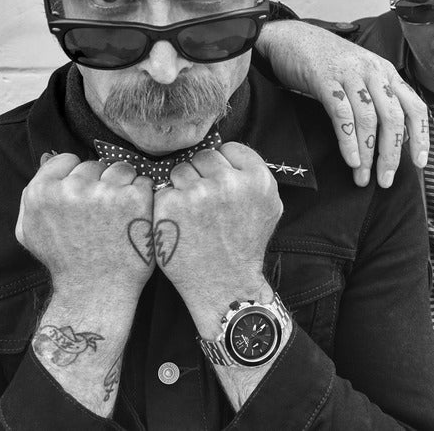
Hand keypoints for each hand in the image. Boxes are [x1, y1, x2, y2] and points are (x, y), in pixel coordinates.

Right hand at [16, 153, 154, 302]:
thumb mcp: (30, 230)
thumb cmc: (64, 262)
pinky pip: (144, 182)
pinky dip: (143, 197)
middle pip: (95, 165)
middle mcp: (73, 188)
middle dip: (101, 183)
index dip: (77, 177)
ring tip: (120, 214)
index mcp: (43, 191)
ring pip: (121, 169)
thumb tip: (49, 158)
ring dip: (124, 186)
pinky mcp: (134, 199)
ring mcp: (105, 192)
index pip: (68, 160)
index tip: (83, 196)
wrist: (95, 291)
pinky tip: (135, 218)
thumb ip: (32, 193)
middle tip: (102, 212)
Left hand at [152, 143, 280, 330]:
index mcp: (256, 179)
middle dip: (201, 175)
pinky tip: (179, 223)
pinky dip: (167, 205)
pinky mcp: (170, 206)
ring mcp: (197, 193)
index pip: (228, 149)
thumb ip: (253, 176)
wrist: (225, 284)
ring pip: (180, 170)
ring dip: (182, 187)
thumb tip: (227, 152)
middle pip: (203, 156)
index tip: (220, 183)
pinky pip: (164, 190)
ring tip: (192, 214)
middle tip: (205, 202)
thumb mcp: (268, 206)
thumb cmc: (244, 245)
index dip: (222, 165)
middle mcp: (228, 182)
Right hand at [256, 20, 428, 186]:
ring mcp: (349, 74)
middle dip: (391, 153)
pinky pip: (343, 114)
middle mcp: (373, 72)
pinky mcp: (325, 79)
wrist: (290, 38)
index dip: (421, 136)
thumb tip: (392, 140)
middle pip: (393, 117)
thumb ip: (377, 100)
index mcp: (386, 73)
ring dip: (367, 153)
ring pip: (369, 119)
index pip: (415, 106)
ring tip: (362, 176)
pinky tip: (350, 159)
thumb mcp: (359, 76)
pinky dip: (348, 140)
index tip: (420, 162)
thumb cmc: (325, 61)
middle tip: (385, 179)